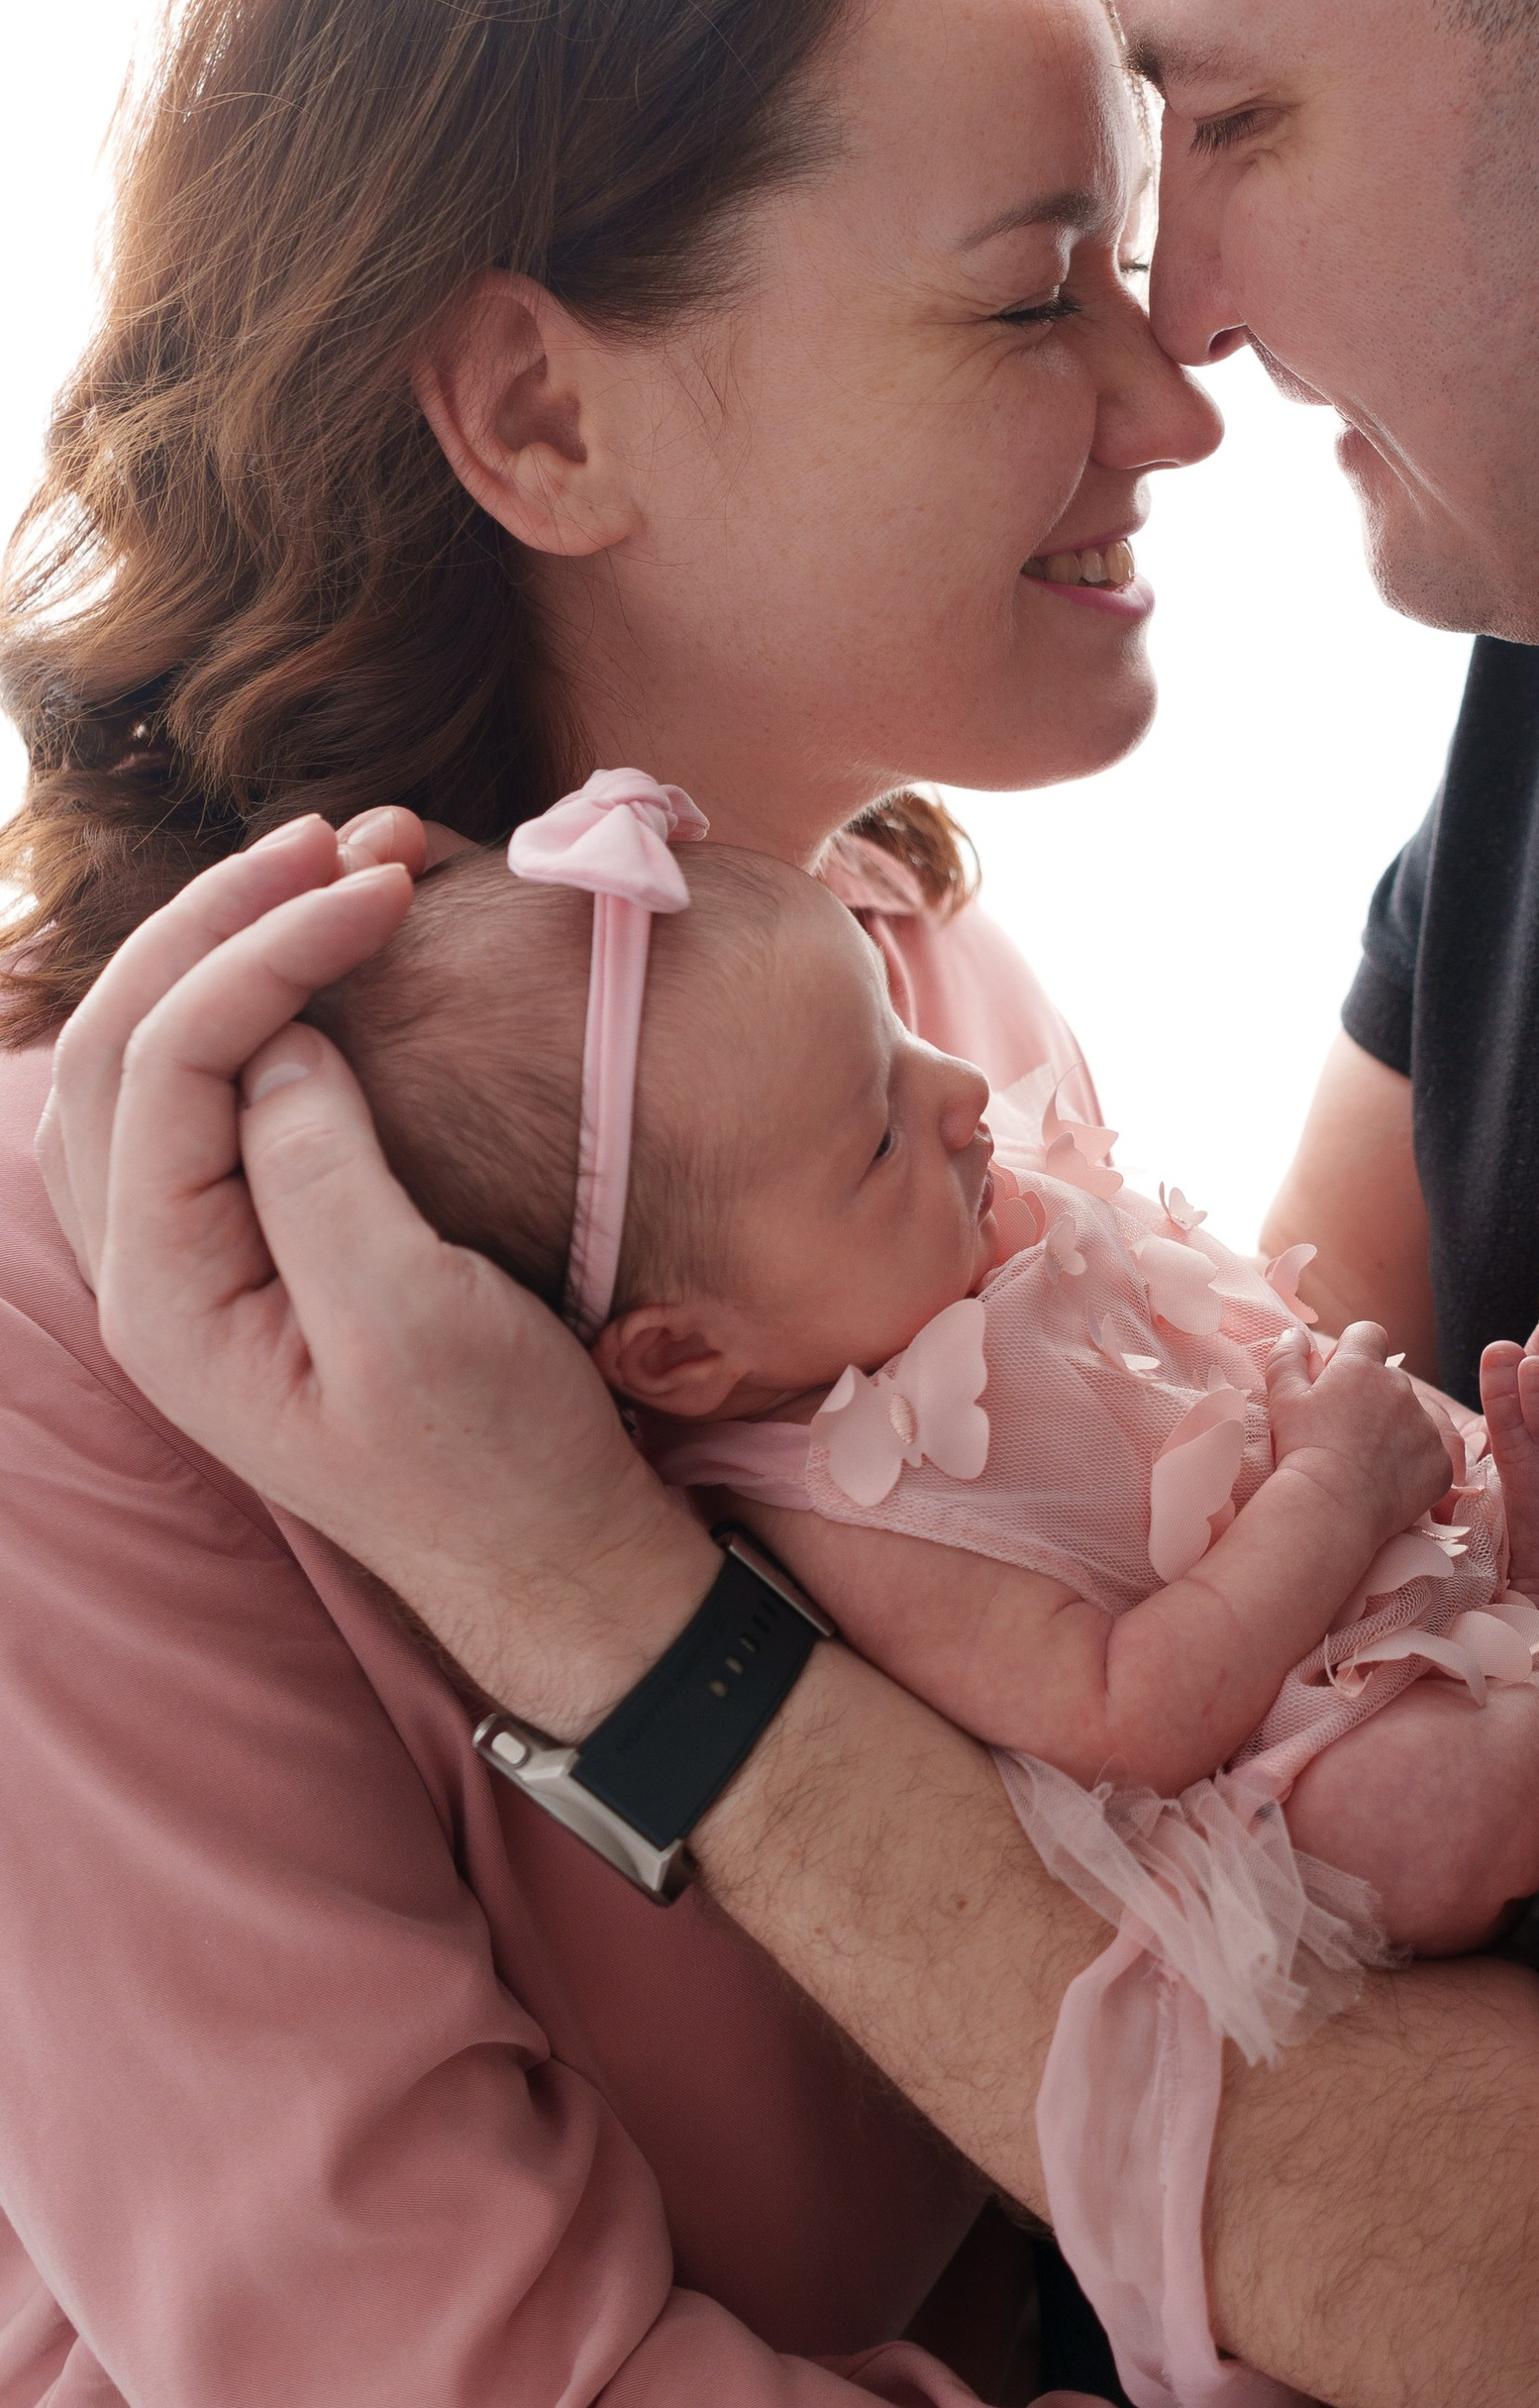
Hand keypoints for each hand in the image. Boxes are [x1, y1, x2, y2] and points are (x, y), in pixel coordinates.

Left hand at [53, 817, 714, 1734]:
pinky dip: (240, 1012)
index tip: (387, 887)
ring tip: (323, 871)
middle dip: (218, 922)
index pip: (168, 1063)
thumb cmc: (499, 1458)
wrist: (550, 1564)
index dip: (265, 949)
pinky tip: (313, 967)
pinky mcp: (250, 1261)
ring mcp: (192, 1271)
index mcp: (171, 1299)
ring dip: (217, 953)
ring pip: (141, 1069)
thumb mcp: (416, 1322)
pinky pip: (194, 1106)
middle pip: (120, 1047)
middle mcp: (148, 1281)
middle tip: (339, 843)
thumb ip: (321, 1174)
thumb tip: (278, 1036)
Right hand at [1269, 1318, 1456, 1542]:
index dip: (1353, 1352)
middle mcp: (1401, 1388)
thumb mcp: (1283, 1398)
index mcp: (1362, 1367)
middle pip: (1391, 1380)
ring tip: (1369, 1461)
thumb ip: (1287, 1357)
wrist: (1331, 1506)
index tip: (1338, 1379)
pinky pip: (1432, 1455)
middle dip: (1374, 1397)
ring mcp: (1426, 1425)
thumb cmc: (1302, 1449)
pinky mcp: (1440, 1462)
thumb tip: (1295, 1334)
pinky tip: (1390, 1482)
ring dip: (1397, 1430)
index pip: (1368, 1334)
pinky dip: (1415, 1465)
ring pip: (1415, 1417)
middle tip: (1347, 1431)